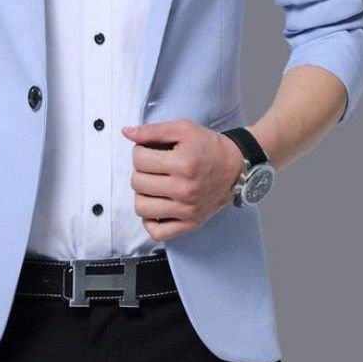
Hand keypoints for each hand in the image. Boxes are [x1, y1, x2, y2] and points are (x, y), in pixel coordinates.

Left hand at [121, 119, 244, 241]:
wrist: (235, 168)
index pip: (139, 160)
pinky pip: (156, 232)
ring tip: (154, 186)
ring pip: (141, 208)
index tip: (150, 151)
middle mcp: (185, 189)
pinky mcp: (189, 224)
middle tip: (153, 167)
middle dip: (140, 171)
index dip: (139, 152)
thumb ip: (153, 131)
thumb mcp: (183, 129)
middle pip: (137, 183)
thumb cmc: (209, 147)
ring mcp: (187, 210)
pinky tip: (157, 205)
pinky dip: (150, 221)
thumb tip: (126, 133)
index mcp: (183, 163)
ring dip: (142, 194)